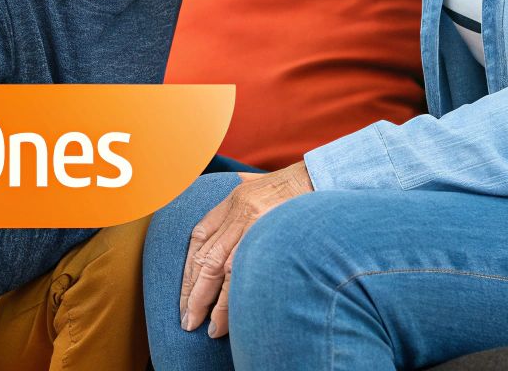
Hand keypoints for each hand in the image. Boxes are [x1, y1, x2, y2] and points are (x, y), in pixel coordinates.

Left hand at [180, 161, 313, 338]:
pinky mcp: (269, 234)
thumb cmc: (293, 190)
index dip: (188, 272)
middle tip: (188, 322)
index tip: (185, 297)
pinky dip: (232, 296)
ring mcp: (253, 224)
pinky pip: (243, 270)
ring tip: (209, 328)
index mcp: (233, 201)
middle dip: (194, 294)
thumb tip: (224, 234)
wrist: (322, 179)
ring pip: (220, 269)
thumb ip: (239, 205)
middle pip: (205, 259)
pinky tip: (230, 315)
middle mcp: (238, 212)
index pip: (198, 240)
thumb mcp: (258, 187)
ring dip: (211, 301)